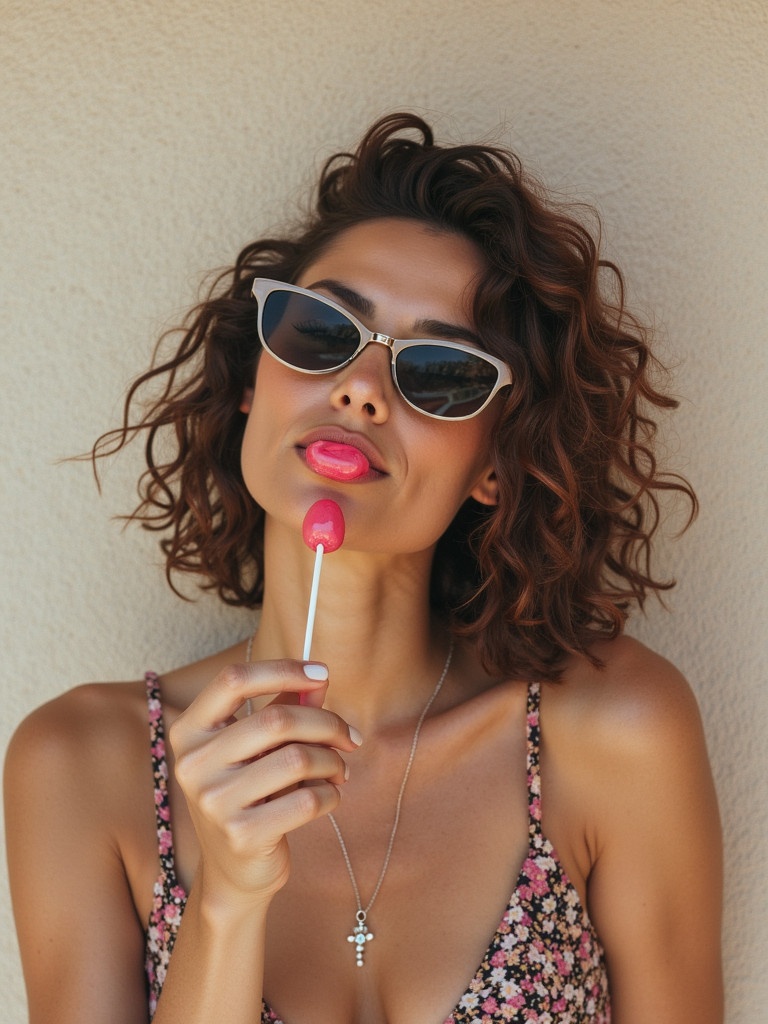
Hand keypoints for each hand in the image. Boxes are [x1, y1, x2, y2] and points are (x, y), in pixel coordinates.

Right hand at [169, 659, 358, 909]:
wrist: (235, 872)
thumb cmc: (251, 795)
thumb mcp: (259, 748)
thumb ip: (284, 708)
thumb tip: (320, 678)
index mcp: (189, 731)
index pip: (232, 679)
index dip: (282, 670)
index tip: (322, 674)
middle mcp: (192, 764)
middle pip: (276, 720)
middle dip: (326, 723)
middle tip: (349, 736)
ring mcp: (213, 802)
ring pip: (298, 759)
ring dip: (332, 761)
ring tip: (339, 770)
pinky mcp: (242, 835)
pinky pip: (308, 799)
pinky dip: (331, 794)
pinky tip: (329, 797)